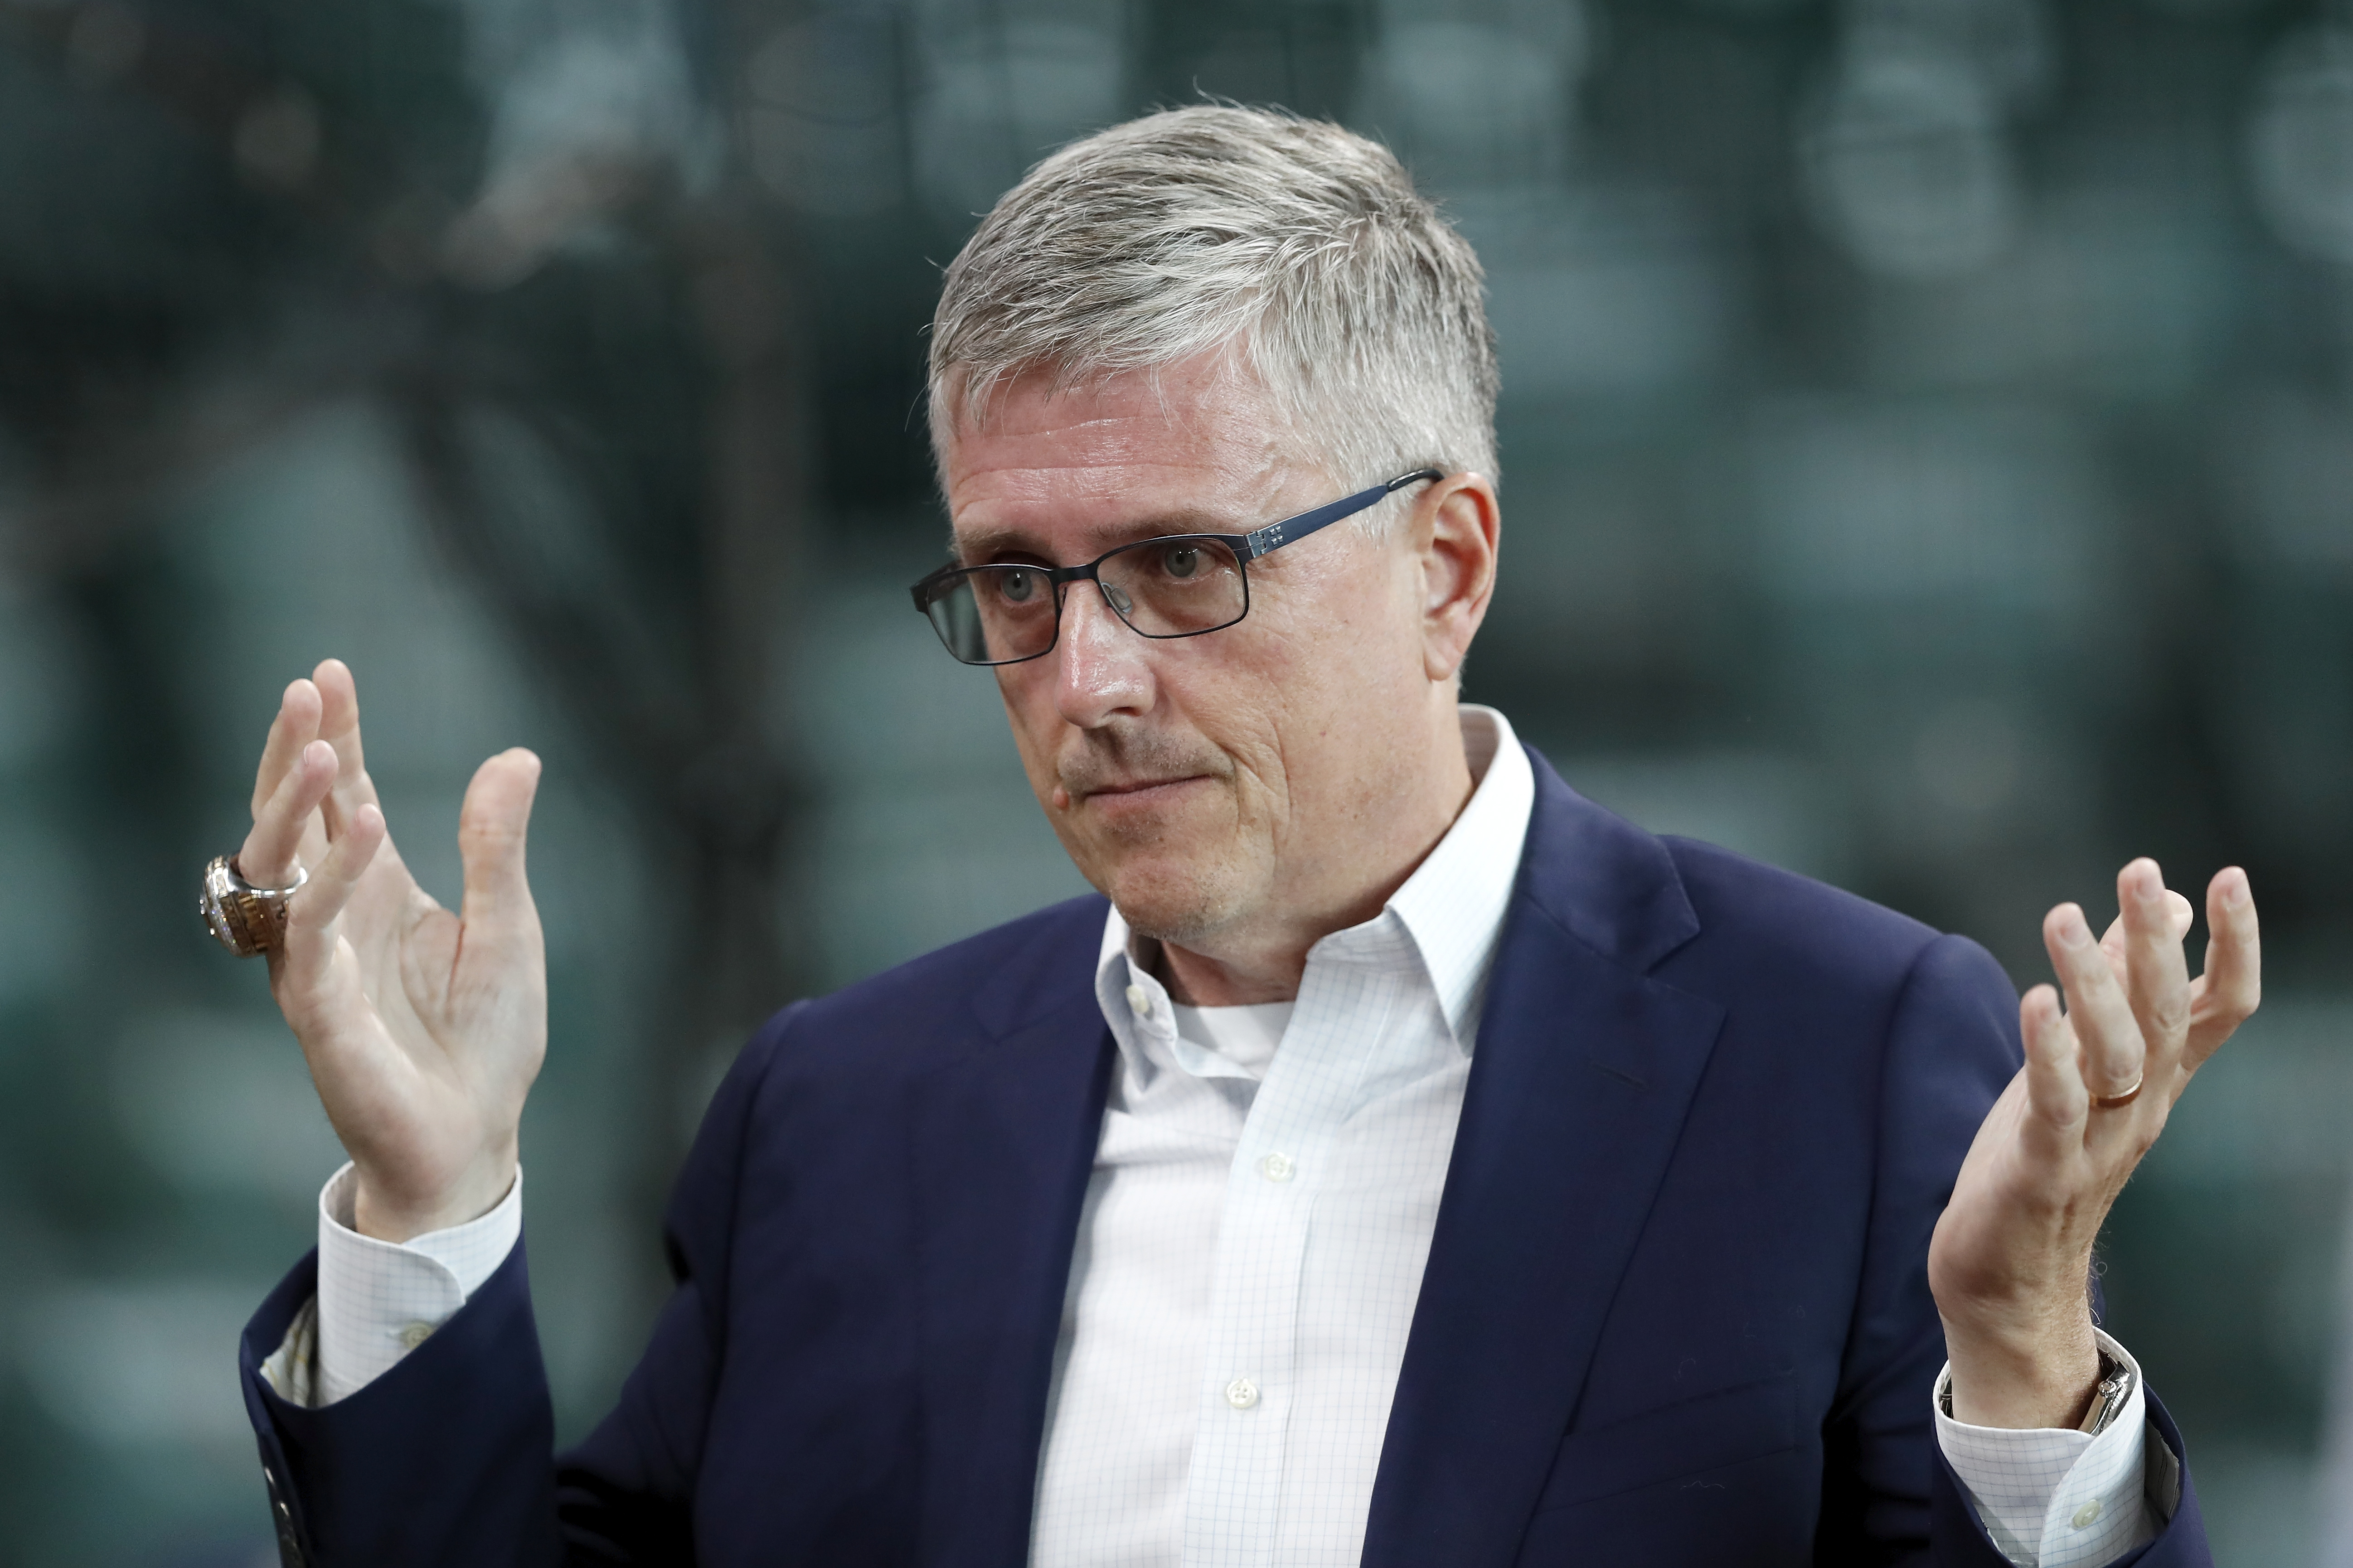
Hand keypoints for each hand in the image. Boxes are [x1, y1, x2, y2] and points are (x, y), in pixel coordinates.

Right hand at [239, 659, 545, 1241]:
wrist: (477, 1135)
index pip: (345, 798)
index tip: (332, 669)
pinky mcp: (319, 1011)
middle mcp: (333, 917)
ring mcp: (317, 962)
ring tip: (330, 746)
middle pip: (295, 818)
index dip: (339, 734)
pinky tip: (366, 831)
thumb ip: (497, 845)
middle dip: (296, 751)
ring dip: (300, 805)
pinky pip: (311, 935)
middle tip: (306, 688)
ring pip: (280, 867)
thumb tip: (517, 756)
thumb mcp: (509, 924)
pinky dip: (334, 881)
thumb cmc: (487, 1037)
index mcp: (377, 891)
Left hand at [1928, 859, 2259, 1427]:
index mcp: (2158, 1079)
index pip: (2220, 1006)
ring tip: (2062, 914)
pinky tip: (2034, 1003)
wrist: (2009, 1276)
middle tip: (2139, 870)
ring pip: (2114, 1053)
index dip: (2234, 944)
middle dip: (2154, 940)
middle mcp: (2141, 1106)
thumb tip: (2164, 906)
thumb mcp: (2086, 1064)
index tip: (2228, 876)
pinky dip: (2049, 1055)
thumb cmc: (2044, 1154)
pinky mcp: (2044, 1171)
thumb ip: (2122, 987)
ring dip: (2090, 982)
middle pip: (2165, 1015)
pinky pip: (2058, 1108)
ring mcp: (2098, 1141)